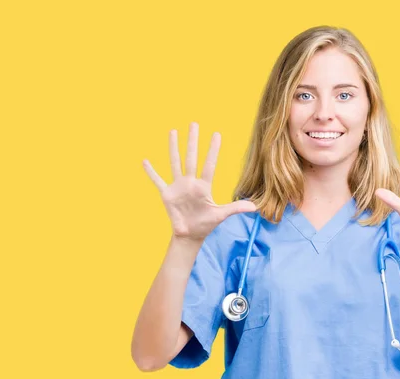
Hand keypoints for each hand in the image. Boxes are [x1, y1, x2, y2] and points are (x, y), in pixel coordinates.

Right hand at [143, 122, 256, 240]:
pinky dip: (151, 172)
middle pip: (192, 157)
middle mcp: (191, 182)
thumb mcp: (221, 215)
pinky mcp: (167, 194)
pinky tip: (145, 161)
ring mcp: (178, 187)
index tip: (216, 134)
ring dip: (174, 147)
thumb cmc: (206, 224)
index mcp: (204, 186)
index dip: (213, 150)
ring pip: (175, 162)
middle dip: (193, 141)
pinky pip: (157, 180)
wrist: (190, 235)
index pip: (209, 164)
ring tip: (173, 132)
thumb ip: (235, 208)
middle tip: (194, 123)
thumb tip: (254, 207)